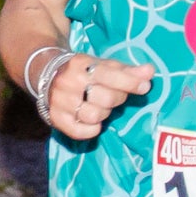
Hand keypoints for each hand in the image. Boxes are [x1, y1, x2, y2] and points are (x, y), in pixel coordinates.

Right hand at [40, 51, 156, 139]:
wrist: (45, 73)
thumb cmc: (82, 70)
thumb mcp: (102, 64)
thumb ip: (126, 70)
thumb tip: (150, 71)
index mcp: (81, 65)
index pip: (109, 74)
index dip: (130, 82)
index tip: (145, 86)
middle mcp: (68, 83)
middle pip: (104, 98)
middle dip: (116, 98)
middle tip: (115, 95)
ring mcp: (60, 102)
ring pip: (93, 116)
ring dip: (104, 113)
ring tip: (101, 106)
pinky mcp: (55, 118)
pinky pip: (79, 131)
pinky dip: (91, 129)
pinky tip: (93, 122)